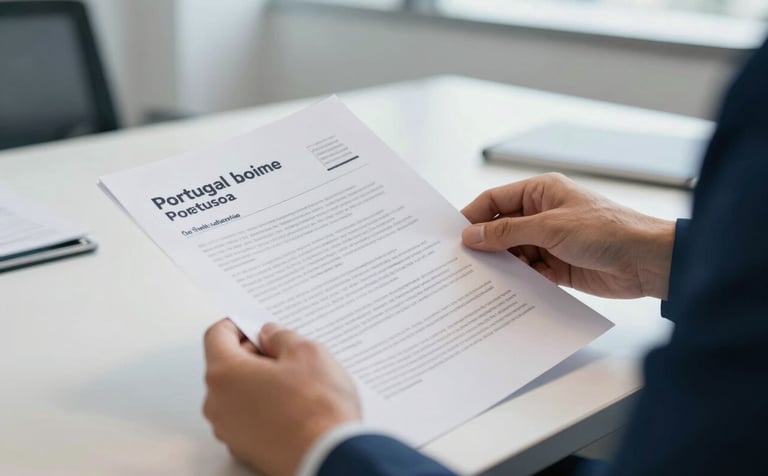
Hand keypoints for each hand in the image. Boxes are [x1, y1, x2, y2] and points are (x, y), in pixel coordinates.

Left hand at [203, 319, 360, 475]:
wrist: (329, 458)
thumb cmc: (317, 410)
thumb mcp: (307, 352)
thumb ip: (282, 337)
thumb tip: (272, 336)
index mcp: (225, 374)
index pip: (217, 336)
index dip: (238, 324)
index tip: (256, 324)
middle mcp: (218, 404)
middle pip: (227, 366)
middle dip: (255, 354)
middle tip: (287, 352)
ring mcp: (229, 431)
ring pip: (239, 393)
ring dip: (262, 382)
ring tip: (298, 383)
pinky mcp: (245, 449)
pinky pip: (249, 418)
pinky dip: (266, 408)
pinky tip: (295, 407)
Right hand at [461, 173, 674, 298]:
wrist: (648, 261)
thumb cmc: (606, 230)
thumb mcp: (550, 227)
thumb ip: (508, 232)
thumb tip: (472, 235)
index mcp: (541, 192)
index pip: (495, 200)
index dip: (473, 216)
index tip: (453, 236)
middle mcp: (543, 214)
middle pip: (501, 228)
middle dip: (486, 244)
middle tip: (462, 262)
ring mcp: (550, 241)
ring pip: (513, 252)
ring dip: (502, 265)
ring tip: (483, 279)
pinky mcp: (558, 266)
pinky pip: (529, 272)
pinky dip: (520, 279)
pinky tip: (509, 290)